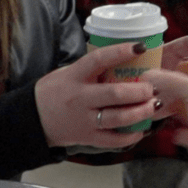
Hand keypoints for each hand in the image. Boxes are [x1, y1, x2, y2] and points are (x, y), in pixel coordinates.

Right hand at [35, 42, 157, 148]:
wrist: (33, 118)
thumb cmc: (55, 90)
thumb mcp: (69, 72)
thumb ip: (93, 69)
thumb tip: (125, 59)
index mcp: (75, 76)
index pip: (99, 60)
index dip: (120, 52)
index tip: (140, 47)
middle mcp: (80, 98)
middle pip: (114, 94)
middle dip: (139, 90)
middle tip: (152, 87)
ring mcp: (84, 120)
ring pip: (118, 118)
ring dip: (140, 112)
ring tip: (153, 105)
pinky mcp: (88, 138)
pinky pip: (113, 140)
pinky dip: (130, 136)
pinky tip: (141, 129)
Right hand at [143, 62, 187, 172]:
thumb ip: (170, 81)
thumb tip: (147, 74)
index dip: (182, 66)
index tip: (163, 68)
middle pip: (185, 89)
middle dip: (167, 90)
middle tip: (150, 90)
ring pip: (181, 109)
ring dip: (166, 108)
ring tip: (150, 108)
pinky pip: (182, 132)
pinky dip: (173, 130)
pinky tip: (162, 127)